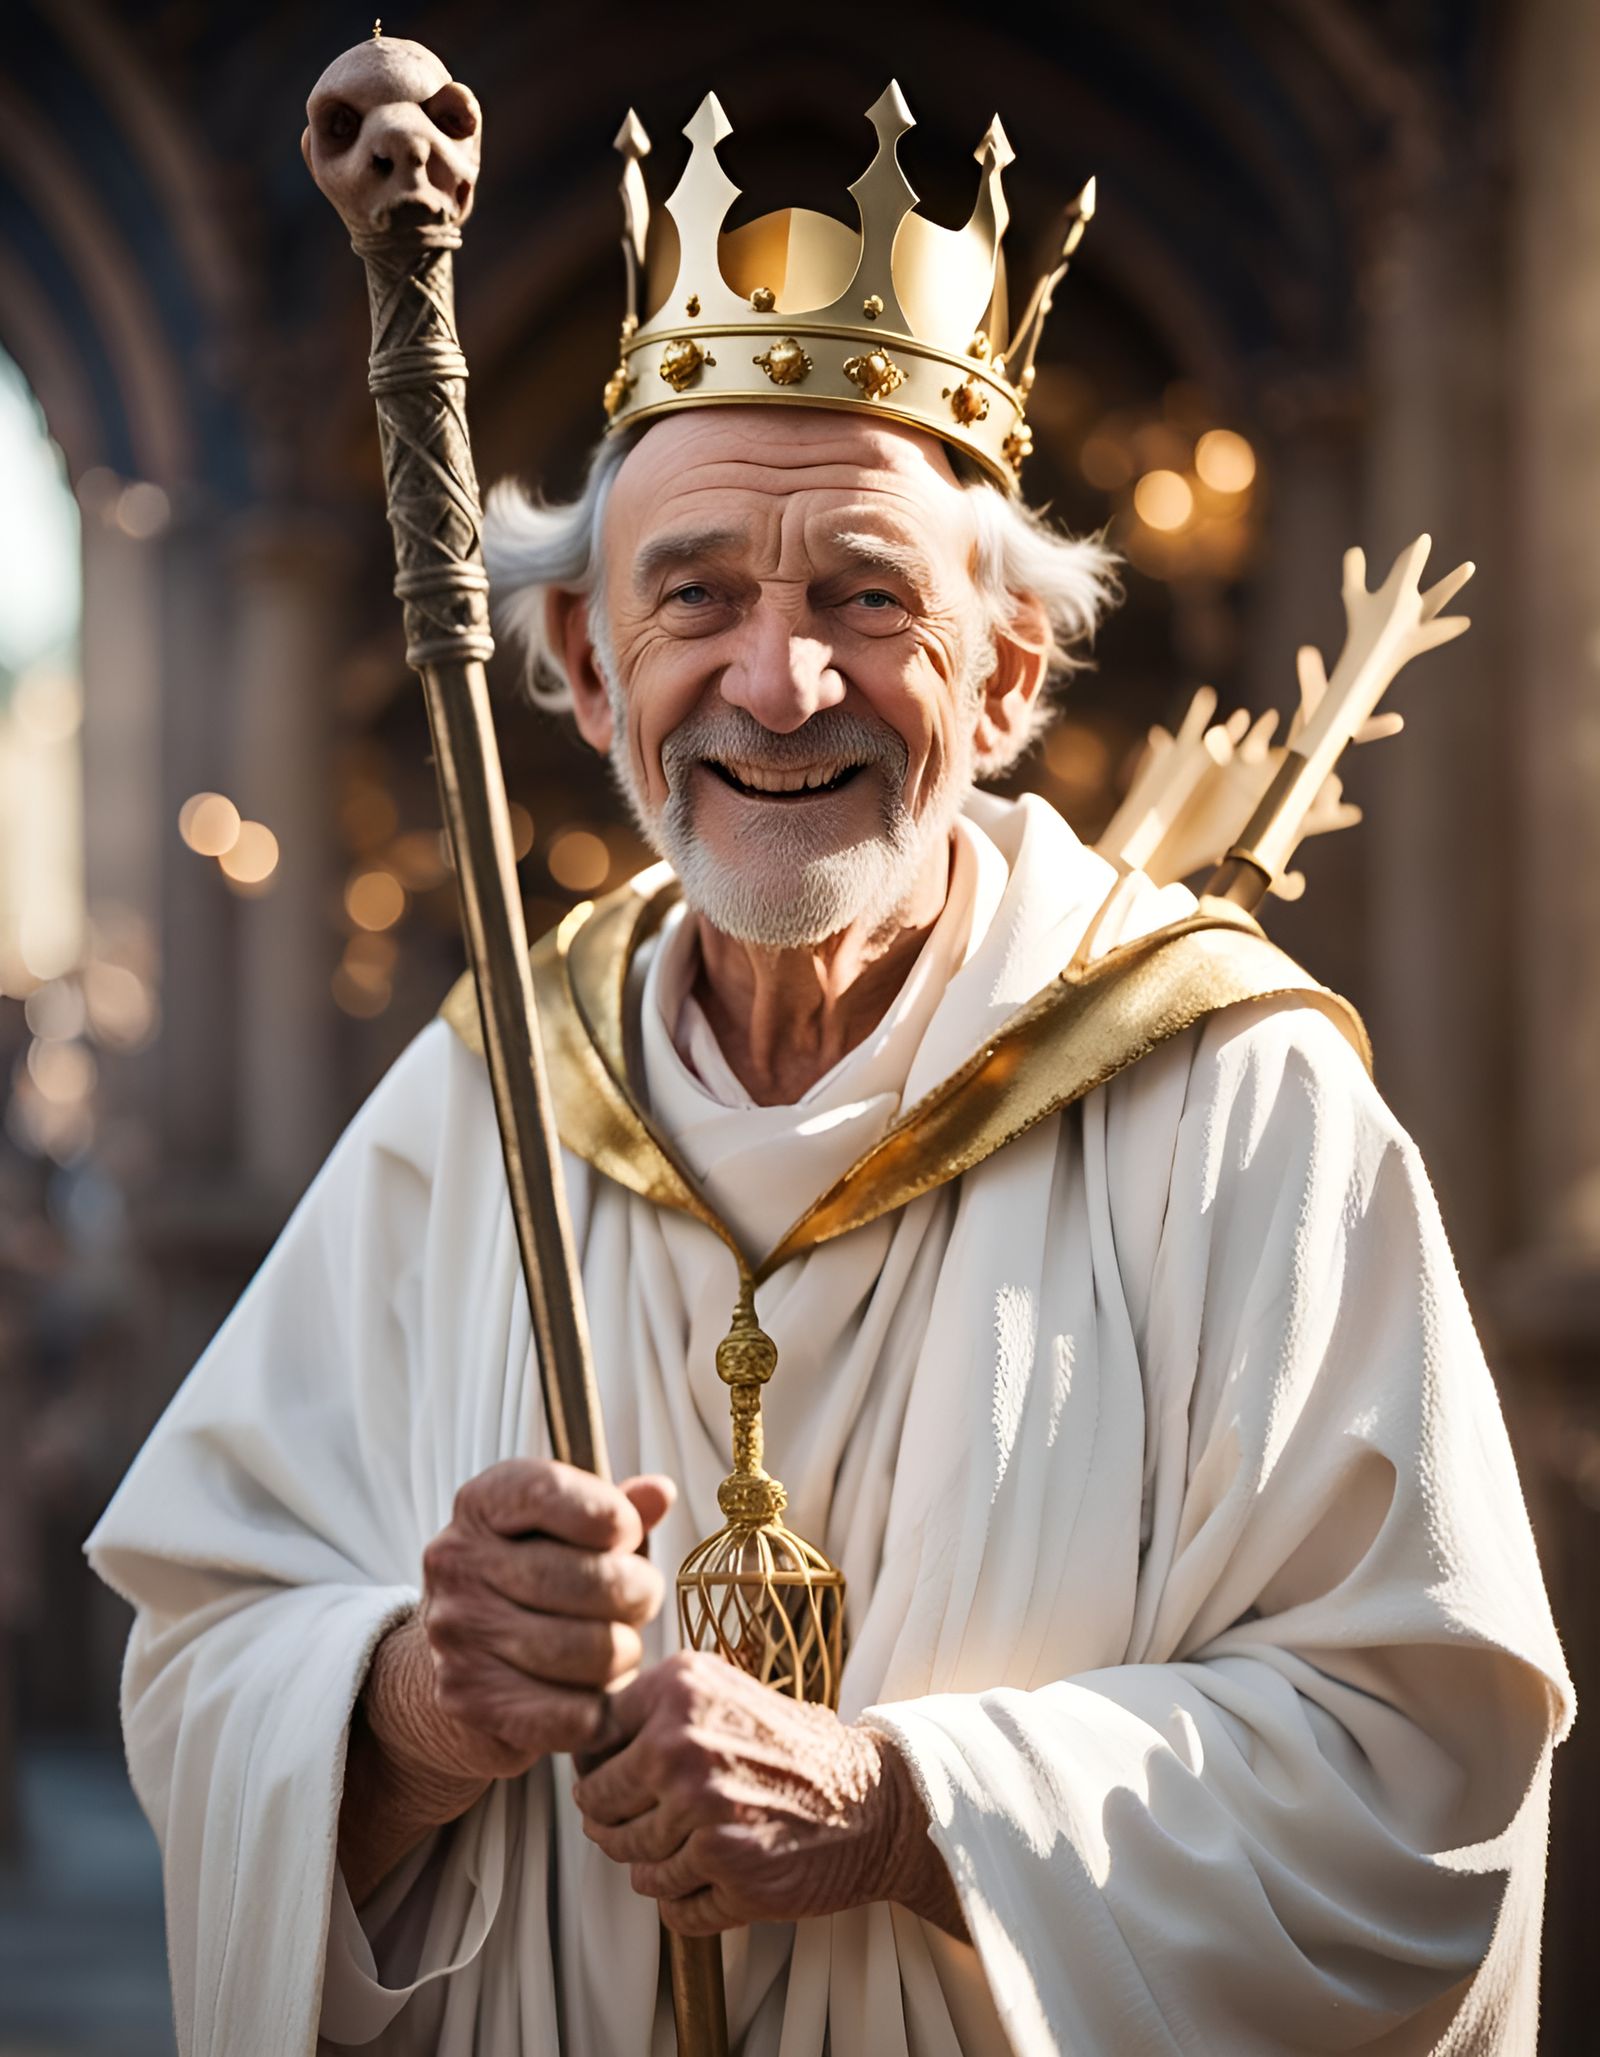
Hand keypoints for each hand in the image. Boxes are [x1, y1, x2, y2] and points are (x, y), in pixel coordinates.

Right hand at [340, 1460, 673, 1903]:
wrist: (441, 1666)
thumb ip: (611, 1512)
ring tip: (613, 1648)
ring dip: (623, 1655)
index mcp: (482, 1504)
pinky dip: (601, 1711)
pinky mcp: (468, 1698)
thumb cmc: (526, 1587)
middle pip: (594, 1580)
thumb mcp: (561, 1533)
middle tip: (638, 1602)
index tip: (625, 1537)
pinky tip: (595, 1696)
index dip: (615, 1518)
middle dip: (638, 1594)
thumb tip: (660, 1493)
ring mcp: (458, 1632)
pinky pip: (574, 1713)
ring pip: (593, 1650)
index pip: (556, 1493)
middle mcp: (458, 1561)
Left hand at [572, 1650, 965, 1938]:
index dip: (600, 1766)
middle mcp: (683, 1745)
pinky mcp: (727, 1873)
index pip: (589, 1741)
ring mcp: (703, 1812)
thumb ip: (654, 1707)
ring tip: (694, 1847)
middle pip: (596, 1806)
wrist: (873, 1801)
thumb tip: (578, 1741)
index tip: (621, 1777)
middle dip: (616, 1822)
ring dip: (653, 1864)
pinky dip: (687, 1900)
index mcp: (680, 1689)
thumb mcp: (724, 1693)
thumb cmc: (794, 1749)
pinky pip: (669, 1906)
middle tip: (654, 1820)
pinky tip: (719, 1875)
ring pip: (629, 1862)